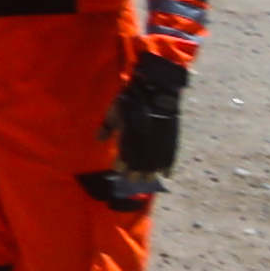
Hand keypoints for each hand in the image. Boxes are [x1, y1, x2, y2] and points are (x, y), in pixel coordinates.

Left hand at [112, 52, 186, 179]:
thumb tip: (99, 139)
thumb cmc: (131, 100)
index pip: (125, 155)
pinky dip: (168, 167)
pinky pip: (170, 156)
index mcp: (129, 133)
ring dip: (151, 173)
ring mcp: (158, 140)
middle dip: (135, 173)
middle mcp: (144, 140)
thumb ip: (107, 126)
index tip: (118, 169)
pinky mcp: (171, 138)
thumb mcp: (114, 110)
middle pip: (140, 163)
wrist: (156, 91)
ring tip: (147, 179)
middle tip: (132, 179)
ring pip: (155, 163)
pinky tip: (165, 175)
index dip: (121, 164)